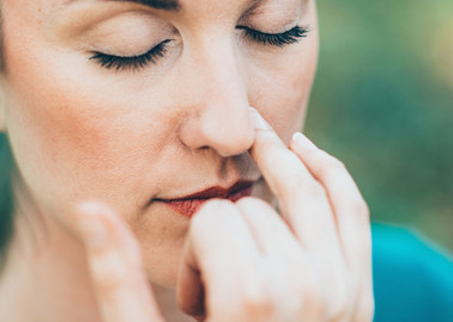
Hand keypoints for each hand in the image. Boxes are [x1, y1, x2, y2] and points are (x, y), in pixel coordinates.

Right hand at [76, 108, 373, 320]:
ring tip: (252, 149)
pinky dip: (330, 170)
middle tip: (218, 289)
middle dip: (226, 237)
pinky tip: (304, 149)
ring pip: (306, 188)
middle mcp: (304, 287)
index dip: (192, 254)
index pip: (211, 221)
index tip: (193, 303)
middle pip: (251, 209)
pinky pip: (352, 209)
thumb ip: (118, 279)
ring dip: (275, 166)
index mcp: (249, 299)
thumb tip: (91, 206)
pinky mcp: (361, 291)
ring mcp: (340, 288)